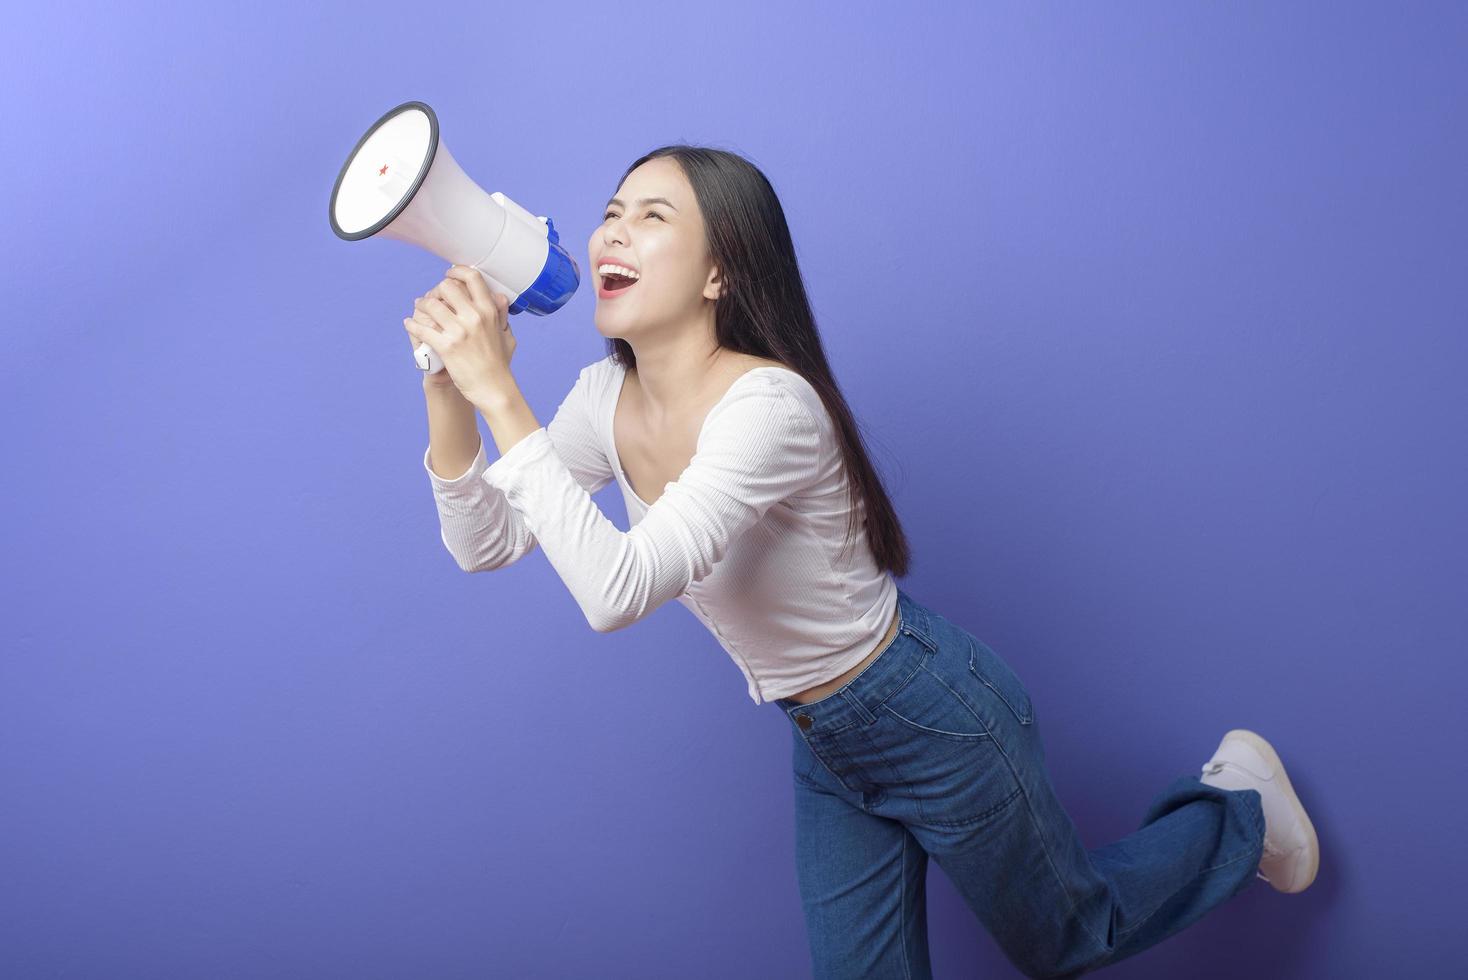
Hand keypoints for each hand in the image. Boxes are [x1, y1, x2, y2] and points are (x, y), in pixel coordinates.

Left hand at [403, 266, 516, 402]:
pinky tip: (410, 323)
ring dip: (421, 305)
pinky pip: (422, 329)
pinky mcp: (446, 347)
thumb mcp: (507, 335)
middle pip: (447, 287)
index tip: (449, 274)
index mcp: (489, 311)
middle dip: (436, 290)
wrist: (493, 388)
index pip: (472, 278)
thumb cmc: (500, 364)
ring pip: (431, 305)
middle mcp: (474, 317)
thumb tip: (500, 297)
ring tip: (419, 308)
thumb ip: (502, 314)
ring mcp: (459, 332)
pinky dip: (412, 324)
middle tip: (433, 297)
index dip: (457, 271)